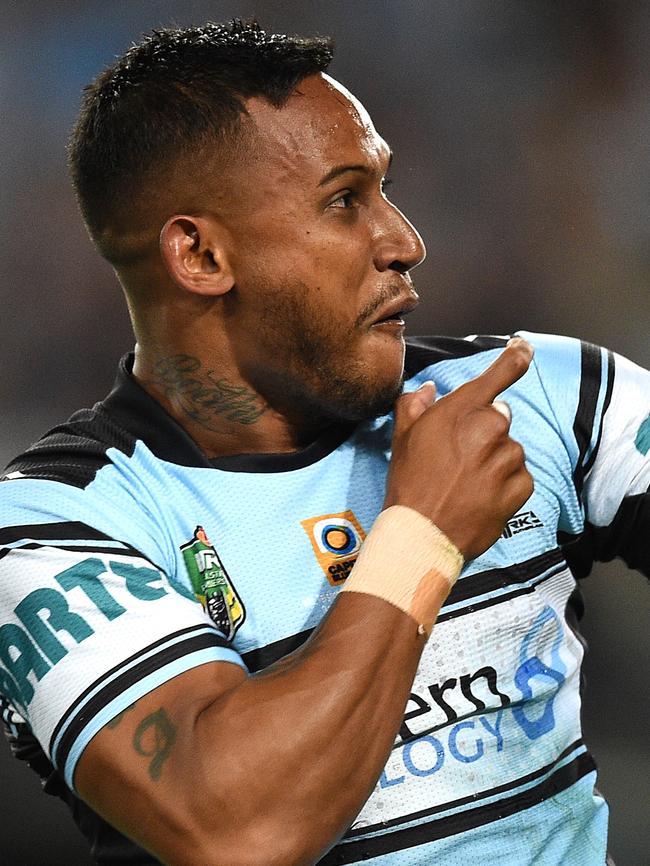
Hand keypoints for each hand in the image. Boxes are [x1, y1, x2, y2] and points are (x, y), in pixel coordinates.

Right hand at [384, 338, 533, 559]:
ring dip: (494, 459)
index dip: (516, 356)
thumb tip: (430, 390)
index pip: (500, 373)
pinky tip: (481, 496)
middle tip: (458, 457)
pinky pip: (520, 475)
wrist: (422, 535)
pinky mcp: (521, 486)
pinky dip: (505, 484)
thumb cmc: (409, 485)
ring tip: (466, 482)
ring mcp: (507, 458)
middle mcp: (488, 428)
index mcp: (460, 410)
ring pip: (509, 448)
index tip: (524, 348)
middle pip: (499, 417)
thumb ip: (414, 405)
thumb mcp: (401, 438)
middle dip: (483, 431)